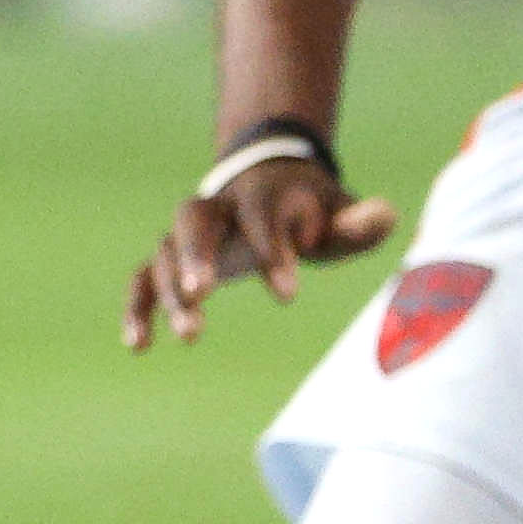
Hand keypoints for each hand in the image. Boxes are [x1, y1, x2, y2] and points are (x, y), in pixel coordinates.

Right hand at [128, 150, 399, 348]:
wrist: (265, 178)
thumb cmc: (308, 208)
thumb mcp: (338, 209)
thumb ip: (357, 222)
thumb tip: (385, 215)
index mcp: (262, 195)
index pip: (262, 215)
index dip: (272, 250)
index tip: (288, 296)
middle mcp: (218, 208)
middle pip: (194, 219)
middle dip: (195, 254)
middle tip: (201, 294)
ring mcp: (188, 234)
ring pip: (164, 250)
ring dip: (170, 291)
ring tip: (190, 335)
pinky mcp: (172, 261)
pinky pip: (142, 278)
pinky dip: (136, 308)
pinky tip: (138, 345)